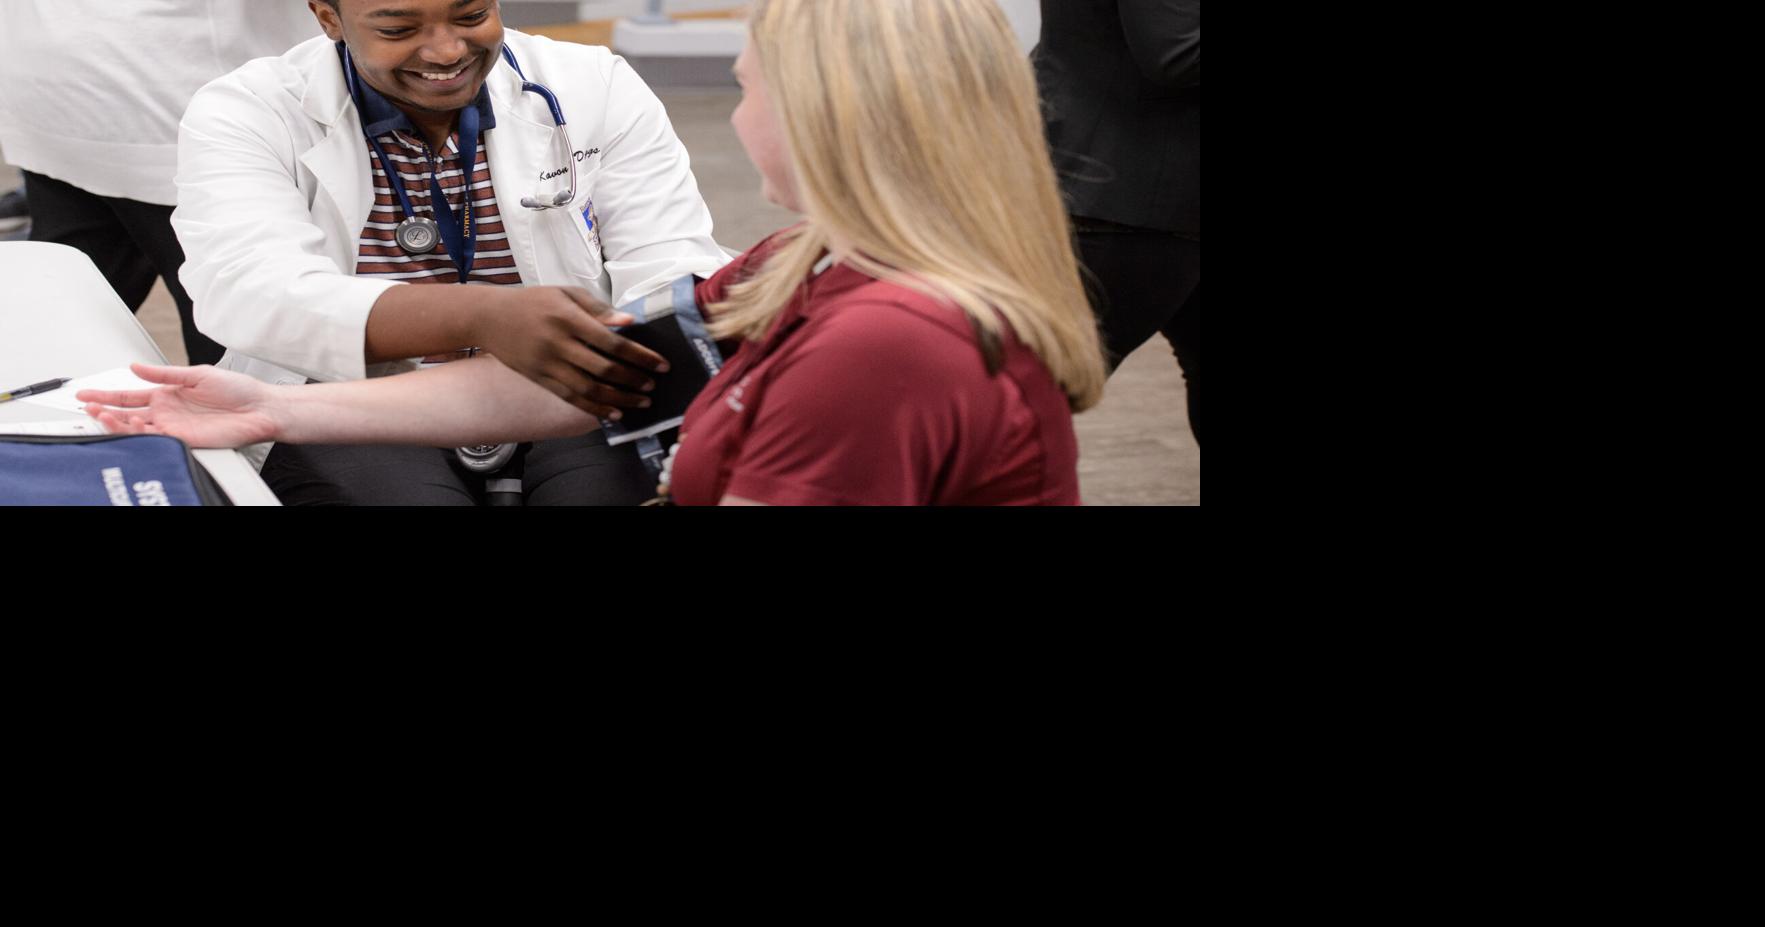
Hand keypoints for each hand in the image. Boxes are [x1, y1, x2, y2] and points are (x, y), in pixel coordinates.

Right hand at [77, 363, 280, 447]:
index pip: (128, 395)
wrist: (261, 408)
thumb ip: (164, 373)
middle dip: (104, 410)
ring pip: (136, 428)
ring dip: (117, 422)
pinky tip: (129, 423)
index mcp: (166, 394)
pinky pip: (156, 438)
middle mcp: (166, 412)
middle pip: (126, 413)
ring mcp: (173, 427)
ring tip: (102, 415)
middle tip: (88, 406)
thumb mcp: (196, 373)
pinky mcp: (184, 439)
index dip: (105, 394)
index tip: (85, 393)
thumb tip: (136, 366)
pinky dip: (139, 433)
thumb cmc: (237, 390)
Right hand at [476, 286, 669, 418]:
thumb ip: (598, 308)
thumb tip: (630, 322)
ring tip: (641, 403)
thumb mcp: (565, 293)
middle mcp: (558, 344)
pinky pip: (571, 399)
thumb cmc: (534, 301)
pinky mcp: (539, 380)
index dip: (640, 356)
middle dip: (633, 380)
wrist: (489, 318)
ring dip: (619, 399)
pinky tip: (614, 414)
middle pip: (603, 369)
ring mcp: (547, 365)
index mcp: (568, 318)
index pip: (612, 342)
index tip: (660, 364)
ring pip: (589, 389)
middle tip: (652, 385)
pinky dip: (594, 409)